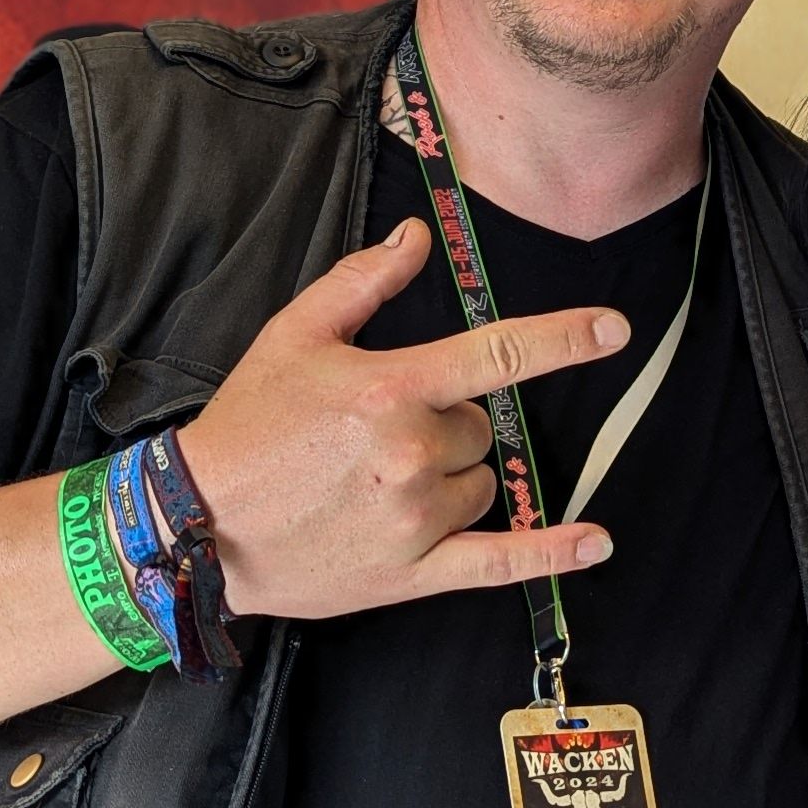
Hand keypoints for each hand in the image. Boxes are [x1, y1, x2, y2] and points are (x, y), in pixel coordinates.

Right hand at [177, 220, 627, 618]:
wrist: (192, 525)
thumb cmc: (246, 426)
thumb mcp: (294, 335)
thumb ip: (364, 282)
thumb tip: (417, 236)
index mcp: (392, 388)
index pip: (499, 353)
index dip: (564, 338)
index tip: (614, 329)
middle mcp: (413, 452)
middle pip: (480, 429)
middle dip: (447, 426)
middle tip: (378, 438)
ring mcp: (416, 517)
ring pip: (485, 484)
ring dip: (455, 479)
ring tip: (381, 484)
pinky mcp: (412, 572)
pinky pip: (500, 562)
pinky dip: (553, 553)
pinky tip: (595, 543)